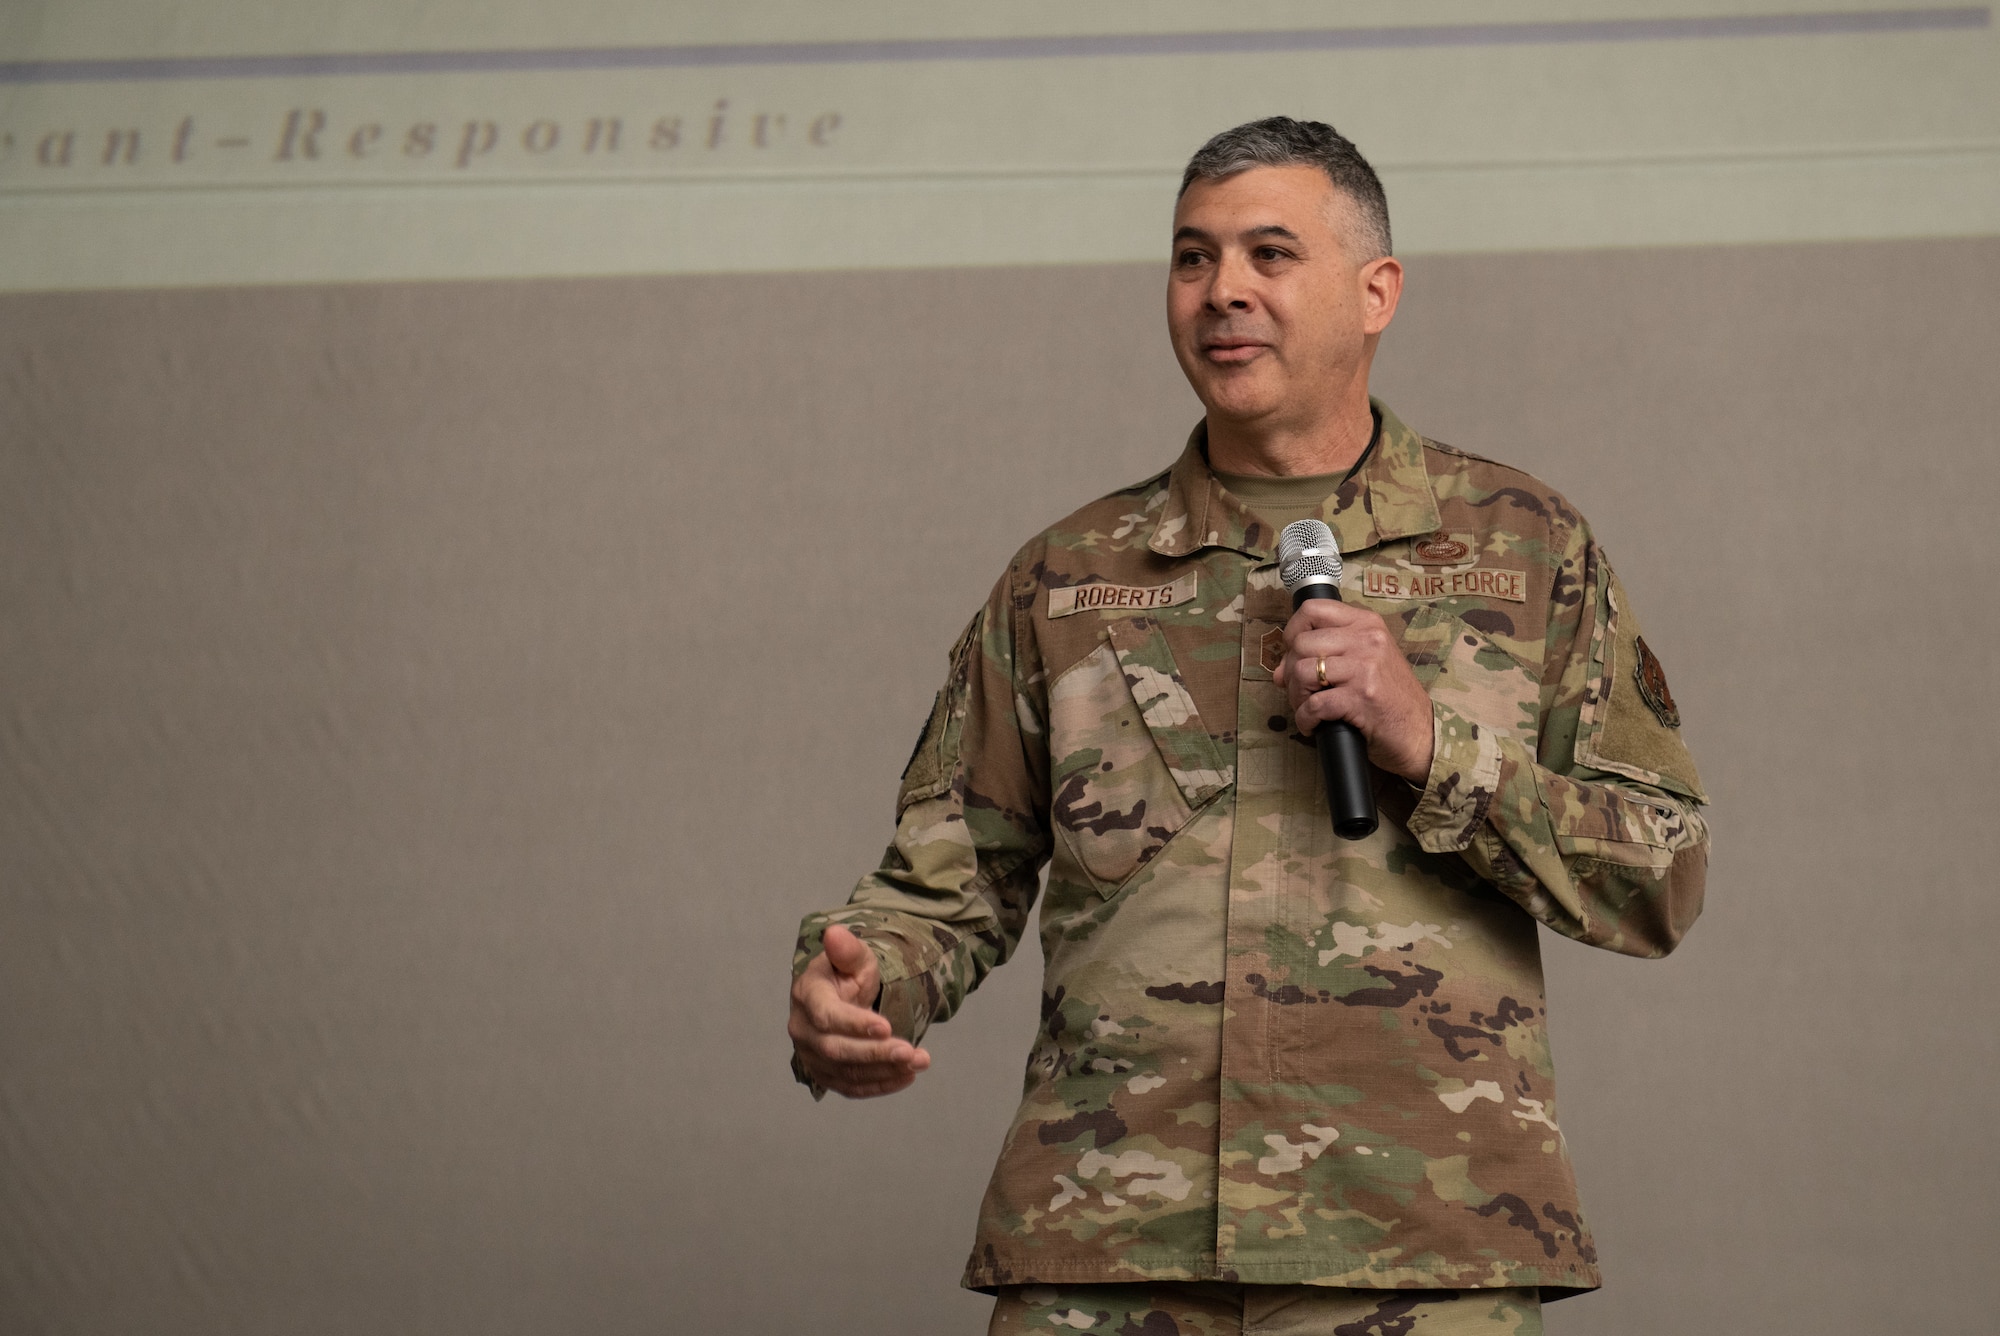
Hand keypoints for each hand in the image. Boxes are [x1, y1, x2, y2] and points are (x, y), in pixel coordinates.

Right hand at [788, 924, 930, 1097]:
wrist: (841, 996)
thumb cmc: (847, 973)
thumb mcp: (854, 957)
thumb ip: (847, 949)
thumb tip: (834, 934)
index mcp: (807, 996)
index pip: (827, 1016)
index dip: (855, 1024)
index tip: (887, 1027)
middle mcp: (803, 1030)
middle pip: (837, 1050)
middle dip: (875, 1053)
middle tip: (910, 1052)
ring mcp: (811, 1056)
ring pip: (847, 1073)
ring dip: (885, 1071)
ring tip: (919, 1061)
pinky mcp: (825, 1075)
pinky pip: (851, 1088)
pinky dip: (880, 1085)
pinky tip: (906, 1077)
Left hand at [1273, 599, 1435, 783]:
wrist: (1422, 731)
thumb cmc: (1391, 697)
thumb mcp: (1365, 663)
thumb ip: (1326, 656)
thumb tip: (1280, 671)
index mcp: (1366, 623)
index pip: (1313, 609)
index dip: (1292, 631)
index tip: (1293, 653)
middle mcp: (1367, 640)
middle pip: (1301, 643)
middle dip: (1291, 672)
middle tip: (1300, 691)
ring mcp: (1365, 667)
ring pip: (1304, 672)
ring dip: (1296, 696)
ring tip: (1306, 708)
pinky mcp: (1362, 697)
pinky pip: (1315, 704)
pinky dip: (1306, 718)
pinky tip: (1313, 725)